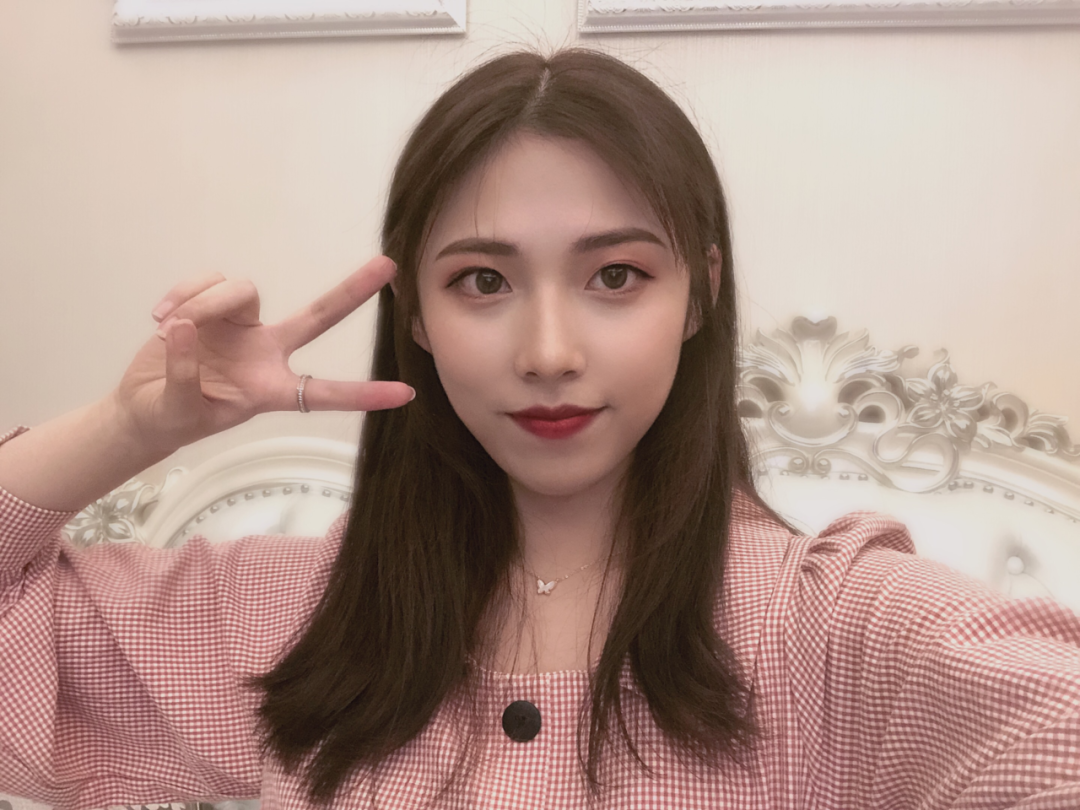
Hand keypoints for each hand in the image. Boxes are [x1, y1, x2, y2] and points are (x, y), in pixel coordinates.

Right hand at [111, 255, 412, 454]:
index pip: (323, 393)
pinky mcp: (213, 307)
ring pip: (242, 290)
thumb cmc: (171, 418)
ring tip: (167, 327)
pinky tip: (160, 316)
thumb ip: (182, 374)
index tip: (406, 394)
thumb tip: (182, 329)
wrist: (142, 406)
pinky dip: (182, 293)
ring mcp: (243, 327)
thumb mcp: (177, 411)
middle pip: (318, 316)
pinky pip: (208, 282)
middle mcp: (266, 352)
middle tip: (388, 266)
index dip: (363, 395)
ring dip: (202, 302)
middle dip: (352, 291)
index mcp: (270, 389)